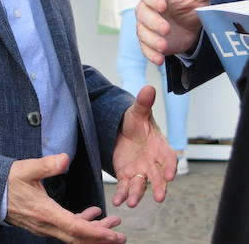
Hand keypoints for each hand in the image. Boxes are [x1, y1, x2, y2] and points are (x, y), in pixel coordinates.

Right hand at [6, 154, 123, 242]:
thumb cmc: (5, 181)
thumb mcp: (26, 169)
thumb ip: (47, 165)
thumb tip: (65, 159)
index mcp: (45, 212)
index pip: (76, 228)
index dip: (97, 233)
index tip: (115, 235)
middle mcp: (46, 224)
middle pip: (79, 237)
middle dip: (101, 237)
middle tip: (120, 234)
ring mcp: (44, 226)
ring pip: (73, 234)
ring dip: (93, 231)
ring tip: (111, 223)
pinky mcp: (42, 223)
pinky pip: (66, 229)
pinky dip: (81, 224)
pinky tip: (91, 214)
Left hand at [110, 85, 176, 207]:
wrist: (122, 130)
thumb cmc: (134, 121)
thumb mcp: (136, 111)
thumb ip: (143, 103)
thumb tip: (148, 87)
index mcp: (160, 147)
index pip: (169, 158)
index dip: (171, 166)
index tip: (171, 175)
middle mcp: (153, 163)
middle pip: (158, 177)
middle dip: (159, 187)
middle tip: (160, 197)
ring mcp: (140, 171)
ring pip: (141, 185)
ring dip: (137, 194)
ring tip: (132, 202)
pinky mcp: (127, 175)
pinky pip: (126, 187)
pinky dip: (123, 194)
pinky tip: (118, 201)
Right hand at [135, 0, 222, 64]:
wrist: (189, 26)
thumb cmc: (189, 7)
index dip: (153, 0)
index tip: (163, 6)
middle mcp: (147, 10)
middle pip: (142, 14)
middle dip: (153, 22)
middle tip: (166, 29)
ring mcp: (146, 27)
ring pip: (142, 32)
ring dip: (151, 40)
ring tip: (164, 46)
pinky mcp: (148, 42)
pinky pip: (145, 48)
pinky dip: (150, 54)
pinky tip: (159, 59)